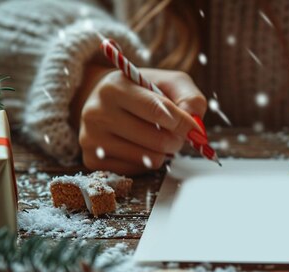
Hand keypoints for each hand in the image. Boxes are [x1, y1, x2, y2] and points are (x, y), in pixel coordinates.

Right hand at [75, 66, 206, 174]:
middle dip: (176, 140)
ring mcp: (91, 138)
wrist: (105, 100)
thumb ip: (189, 98)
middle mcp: (97, 112)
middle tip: (175, 133)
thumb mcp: (168, 82)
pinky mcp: (92, 160)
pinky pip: (137, 171)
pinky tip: (139, 146)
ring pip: (149, 159)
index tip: (197, 131)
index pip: (158, 111)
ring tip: (156, 137)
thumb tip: (196, 124)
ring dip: (163, 152)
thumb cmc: (142, 91)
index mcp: (115, 87)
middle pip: (157, 140)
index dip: (184, 124)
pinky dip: (146, 162)